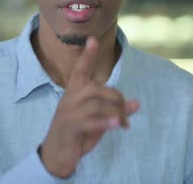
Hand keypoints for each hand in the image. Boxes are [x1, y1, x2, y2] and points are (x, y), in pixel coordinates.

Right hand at [39, 36, 139, 177]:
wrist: (56, 153)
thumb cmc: (77, 132)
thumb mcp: (97, 118)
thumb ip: (114, 109)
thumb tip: (136, 103)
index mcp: (74, 91)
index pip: (81, 69)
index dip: (88, 55)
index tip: (93, 39)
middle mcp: (71, 98)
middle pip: (98, 89)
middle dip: (117, 100)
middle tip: (127, 112)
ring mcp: (69, 112)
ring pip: (98, 105)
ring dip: (116, 114)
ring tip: (125, 124)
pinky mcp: (71, 127)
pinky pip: (92, 121)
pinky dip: (107, 122)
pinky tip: (119, 124)